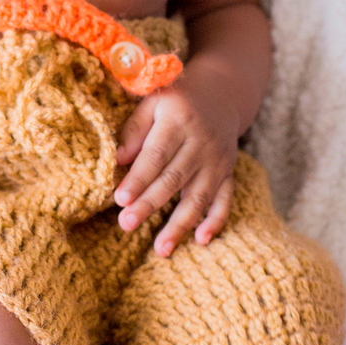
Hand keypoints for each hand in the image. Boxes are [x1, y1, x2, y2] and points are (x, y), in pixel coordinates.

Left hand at [113, 63, 239, 254]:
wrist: (222, 95)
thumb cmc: (176, 101)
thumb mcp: (153, 102)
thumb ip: (135, 129)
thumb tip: (117, 159)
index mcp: (179, 121)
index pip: (156, 155)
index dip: (138, 178)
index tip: (119, 199)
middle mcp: (201, 143)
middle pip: (174, 179)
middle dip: (150, 204)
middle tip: (126, 224)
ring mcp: (217, 161)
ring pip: (199, 196)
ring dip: (180, 224)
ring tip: (161, 249)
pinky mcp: (228, 173)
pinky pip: (224, 200)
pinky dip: (215, 221)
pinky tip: (201, 240)